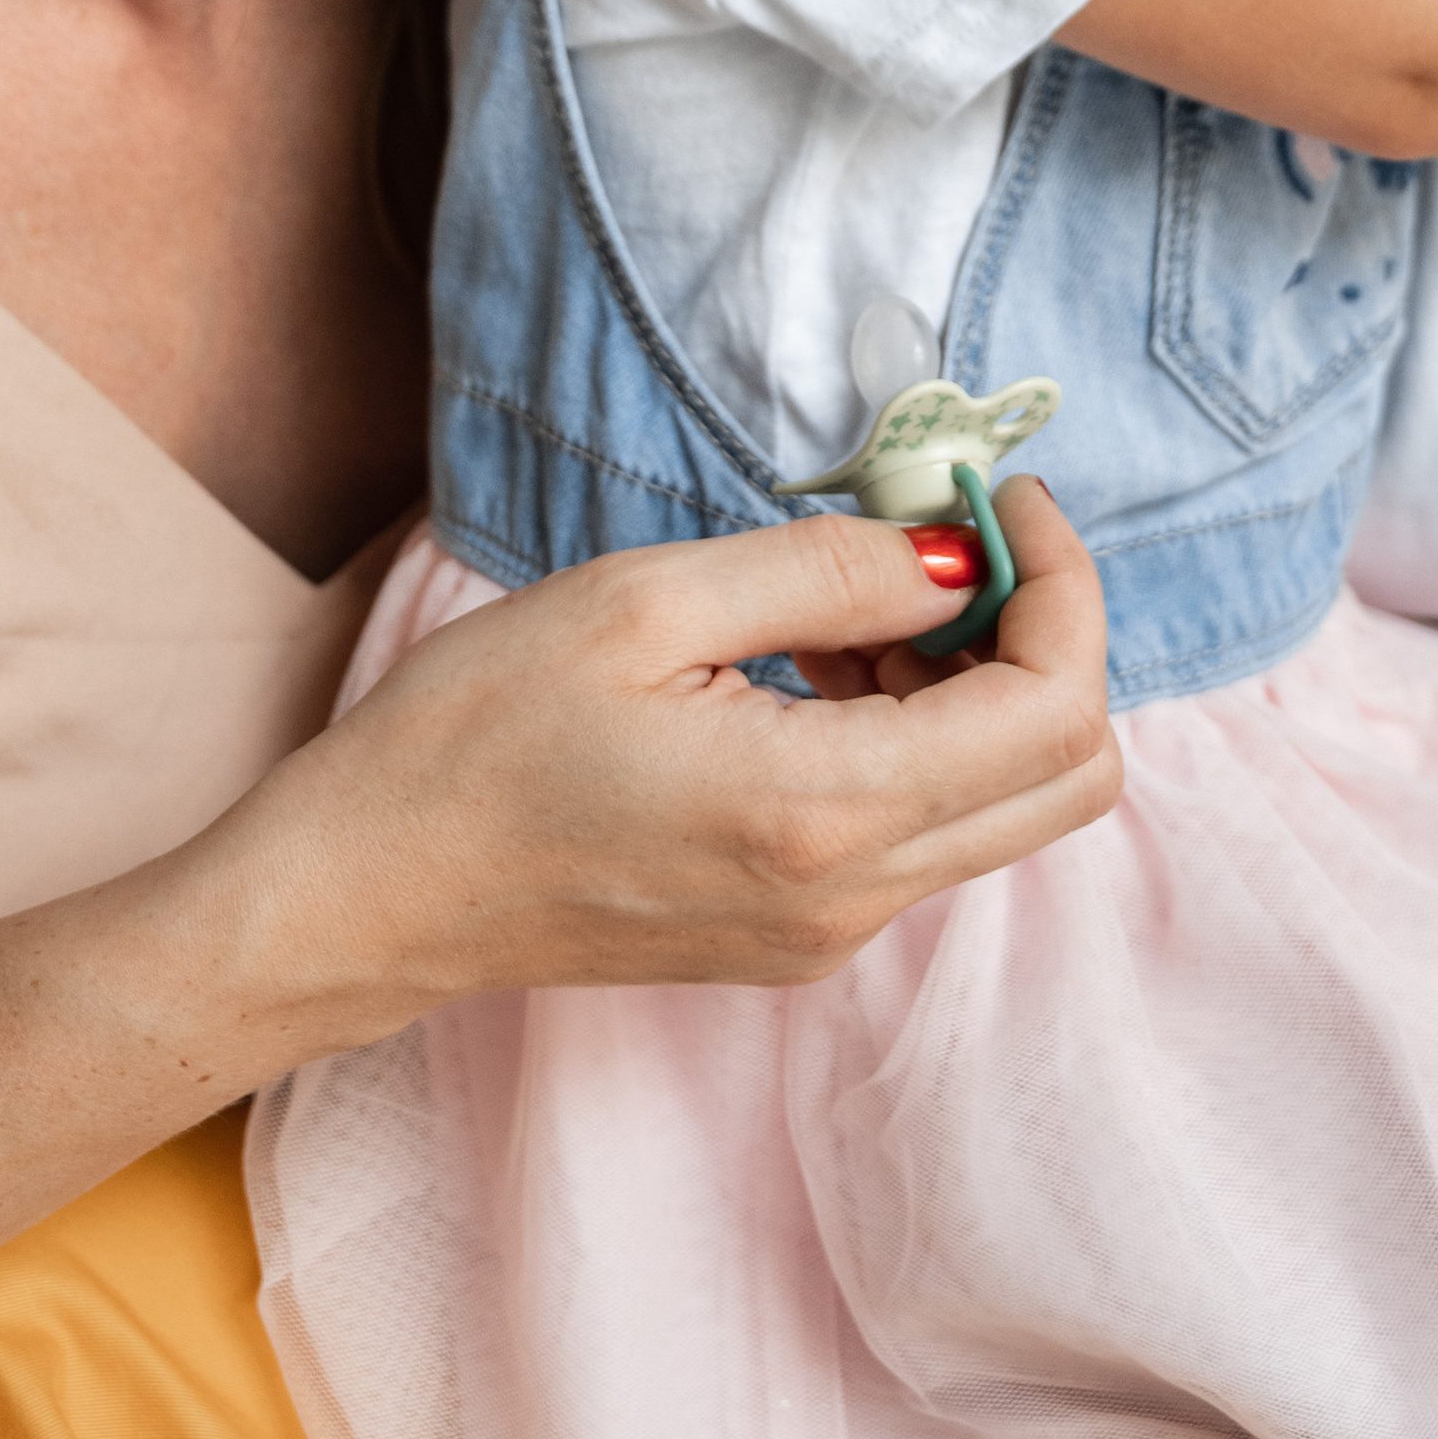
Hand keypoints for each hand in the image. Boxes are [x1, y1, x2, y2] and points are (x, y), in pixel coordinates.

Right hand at [211, 475, 1119, 1051]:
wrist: (369, 893)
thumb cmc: (476, 734)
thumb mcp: (647, 601)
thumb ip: (825, 572)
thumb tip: (958, 554)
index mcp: (823, 815)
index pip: (1055, 713)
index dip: (1062, 586)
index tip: (1003, 498)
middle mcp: (852, 901)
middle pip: (1068, 776)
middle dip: (1042, 636)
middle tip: (944, 543)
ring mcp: (830, 937)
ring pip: (1006, 804)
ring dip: (974, 684)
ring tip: (845, 602)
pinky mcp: (799, 940)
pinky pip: (926, 832)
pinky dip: (918, 734)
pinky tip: (813, 667)